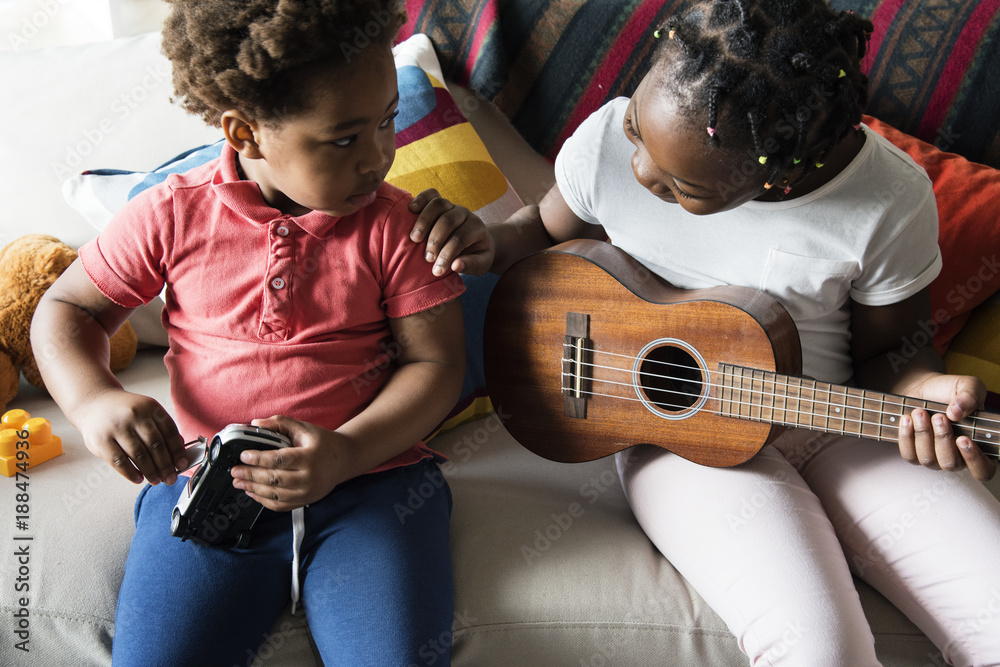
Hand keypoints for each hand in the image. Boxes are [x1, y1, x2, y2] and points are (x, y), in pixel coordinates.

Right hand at [76, 388, 184, 484]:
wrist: (94, 403)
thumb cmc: (125, 412)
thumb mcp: (147, 412)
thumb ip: (163, 429)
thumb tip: (179, 452)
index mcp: (150, 408)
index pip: (169, 432)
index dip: (178, 451)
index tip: (183, 465)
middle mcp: (134, 416)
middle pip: (156, 445)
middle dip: (166, 466)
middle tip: (170, 478)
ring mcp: (117, 428)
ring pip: (139, 455)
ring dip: (150, 471)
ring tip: (156, 480)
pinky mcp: (101, 440)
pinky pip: (119, 461)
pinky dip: (131, 473)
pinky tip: (138, 478)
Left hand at [230, 415, 351, 510]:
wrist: (344, 460)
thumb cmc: (323, 443)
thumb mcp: (303, 428)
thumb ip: (279, 424)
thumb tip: (255, 424)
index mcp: (309, 457)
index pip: (278, 460)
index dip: (258, 458)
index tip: (243, 455)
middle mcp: (309, 478)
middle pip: (273, 479)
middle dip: (250, 475)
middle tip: (235, 471)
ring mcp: (307, 492)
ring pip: (274, 495)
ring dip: (253, 489)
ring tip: (239, 482)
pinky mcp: (304, 501)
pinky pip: (280, 505)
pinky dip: (263, 501)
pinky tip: (252, 492)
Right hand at [408, 188, 494, 275]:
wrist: (477, 241)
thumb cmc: (477, 255)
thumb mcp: (482, 264)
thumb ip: (471, 265)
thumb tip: (455, 265)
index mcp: (476, 228)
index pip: (460, 238)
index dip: (447, 255)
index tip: (437, 271)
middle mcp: (465, 213)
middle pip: (448, 221)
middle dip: (435, 241)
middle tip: (428, 259)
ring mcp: (452, 206)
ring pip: (438, 204)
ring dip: (423, 222)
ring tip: (415, 239)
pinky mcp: (441, 203)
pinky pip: (431, 194)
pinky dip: (420, 199)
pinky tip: (411, 210)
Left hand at [897, 373, 995, 480]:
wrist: (924, 389)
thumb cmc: (950, 390)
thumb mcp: (967, 386)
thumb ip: (970, 396)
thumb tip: (956, 413)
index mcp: (980, 447)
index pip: (983, 469)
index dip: (974, 459)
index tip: (963, 439)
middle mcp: (958, 457)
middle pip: (951, 464)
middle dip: (942, 439)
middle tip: (939, 417)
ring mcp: (935, 458)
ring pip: (929, 460)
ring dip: (923, 435)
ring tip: (920, 412)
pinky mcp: (914, 454)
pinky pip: (909, 455)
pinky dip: (906, 437)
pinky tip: (907, 420)